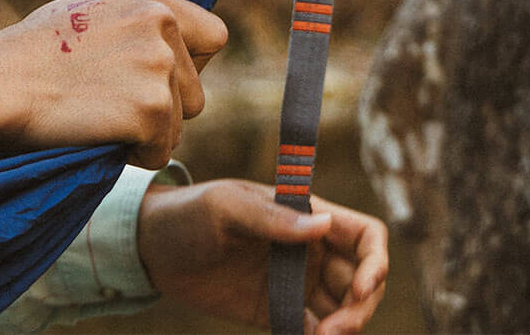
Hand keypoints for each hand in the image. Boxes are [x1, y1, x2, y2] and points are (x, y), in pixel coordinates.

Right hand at [0, 0, 227, 167]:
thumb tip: (165, 42)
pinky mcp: (150, 108)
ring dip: (146, 134)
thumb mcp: (86, 15)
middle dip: (162, 108)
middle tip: (109, 107)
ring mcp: (158, 64)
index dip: (191, 66)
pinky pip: (161, 152)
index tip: (158, 83)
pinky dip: (133, 156)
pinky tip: (96, 135)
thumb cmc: (26, 56)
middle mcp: (159, 22)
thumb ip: (133, 23)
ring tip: (95, 118)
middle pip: (197, 90)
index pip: (212, 35)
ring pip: (179, 124)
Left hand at [138, 180, 389, 334]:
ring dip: (344, 329)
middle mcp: (310, 251)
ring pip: (342, 311)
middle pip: (361, 281)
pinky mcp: (275, 312)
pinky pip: (310, 329)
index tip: (364, 288)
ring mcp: (295, 283)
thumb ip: (272, 219)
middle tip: (338, 330)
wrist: (153, 247)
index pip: (365, 236)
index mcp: (308, 216)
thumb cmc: (192, 212)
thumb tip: (324, 226)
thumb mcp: (228, 207)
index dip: (376, 262)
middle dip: (361, 308)